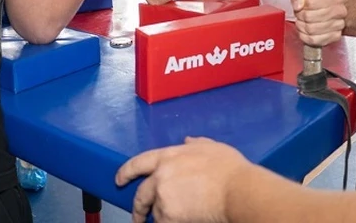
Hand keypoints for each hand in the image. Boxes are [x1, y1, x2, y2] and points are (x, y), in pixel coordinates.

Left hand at [116, 137, 247, 222]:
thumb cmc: (229, 168)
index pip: (139, 162)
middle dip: (138, 207)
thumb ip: (196, 144)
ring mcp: (163, 196)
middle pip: (141, 194)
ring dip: (161, 217)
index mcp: (168, 156)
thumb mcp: (211, 147)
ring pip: (155, 211)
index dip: (126, 171)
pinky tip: (181, 222)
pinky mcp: (168, 215)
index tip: (119, 180)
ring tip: (174, 218)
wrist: (236, 190)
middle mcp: (160, 175)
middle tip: (138, 216)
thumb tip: (188, 141)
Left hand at [288, 0, 347, 46]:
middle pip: (309, 17)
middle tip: (301, 13)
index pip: (310, 3)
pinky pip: (314, 40)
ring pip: (311, 30)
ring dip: (302, 26)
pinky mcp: (334, 37)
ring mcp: (339, 25)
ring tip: (304, 21)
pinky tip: (306, 30)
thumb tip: (297, 5)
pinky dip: (305, 36)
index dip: (301, 4)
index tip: (302, 4)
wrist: (330, 7)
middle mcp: (340, 11)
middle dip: (300, 16)